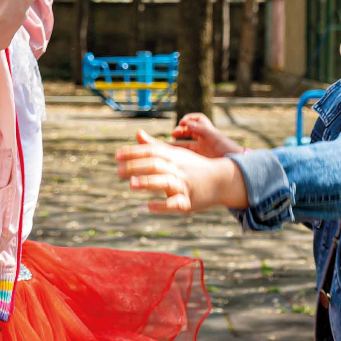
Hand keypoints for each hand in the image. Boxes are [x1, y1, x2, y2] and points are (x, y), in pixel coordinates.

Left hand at [116, 130, 246, 213]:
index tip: (117, 155)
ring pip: (165, 182)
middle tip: (118, 172)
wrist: (222, 180)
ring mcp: (183, 185)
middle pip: (156, 165)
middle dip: (136, 167)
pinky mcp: (188, 202)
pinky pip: (175, 203)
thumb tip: (137, 134)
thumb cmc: (194, 166)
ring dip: (148, 182)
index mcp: (173, 157)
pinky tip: (148, 206)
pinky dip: (162, 205)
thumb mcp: (176, 153)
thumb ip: (155, 145)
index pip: (151, 151)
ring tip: (131, 184)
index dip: (134, 152)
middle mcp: (177, 169)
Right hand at [171, 112, 241, 158]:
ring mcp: (201, 150)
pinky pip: (188, 155)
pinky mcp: (200, 160)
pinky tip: (173, 155)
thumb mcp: (213, 136)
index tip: (182, 122)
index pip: (197, 120)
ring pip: (186, 144)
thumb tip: (186, 123)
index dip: (189, 119)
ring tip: (167, 145)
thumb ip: (200, 129)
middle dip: (180, 131)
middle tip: (174, 134)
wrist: (235, 165)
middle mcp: (204, 140)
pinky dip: (180, 154)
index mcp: (208, 131)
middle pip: (188, 131)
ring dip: (177, 144)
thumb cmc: (227, 148)